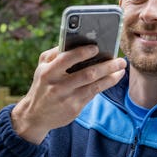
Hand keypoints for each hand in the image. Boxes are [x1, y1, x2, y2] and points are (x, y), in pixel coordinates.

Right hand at [10, 45, 125, 143]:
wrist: (35, 115)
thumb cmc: (42, 84)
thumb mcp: (41, 67)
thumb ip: (55, 54)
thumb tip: (76, 41)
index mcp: (48, 72)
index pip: (67, 59)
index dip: (83, 52)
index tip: (97, 47)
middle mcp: (57, 86)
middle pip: (87, 74)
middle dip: (107, 65)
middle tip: (120, 59)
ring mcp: (67, 98)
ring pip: (94, 85)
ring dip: (111, 76)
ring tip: (121, 68)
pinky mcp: (74, 109)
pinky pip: (93, 94)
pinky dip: (105, 84)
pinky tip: (113, 78)